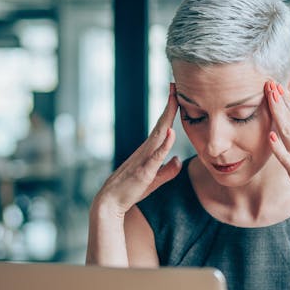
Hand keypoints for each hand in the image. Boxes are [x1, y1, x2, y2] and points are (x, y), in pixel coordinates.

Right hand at [93, 83, 180, 217]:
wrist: (110, 203)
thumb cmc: (130, 191)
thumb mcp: (154, 180)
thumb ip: (167, 171)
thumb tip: (178, 160)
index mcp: (148, 151)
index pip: (163, 127)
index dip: (170, 111)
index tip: (177, 94)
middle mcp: (145, 151)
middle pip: (161, 125)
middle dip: (170, 105)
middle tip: (175, 85)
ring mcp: (144, 160)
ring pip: (158, 135)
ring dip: (167, 117)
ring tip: (175, 100)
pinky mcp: (143, 172)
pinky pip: (155, 156)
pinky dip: (164, 144)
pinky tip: (171, 133)